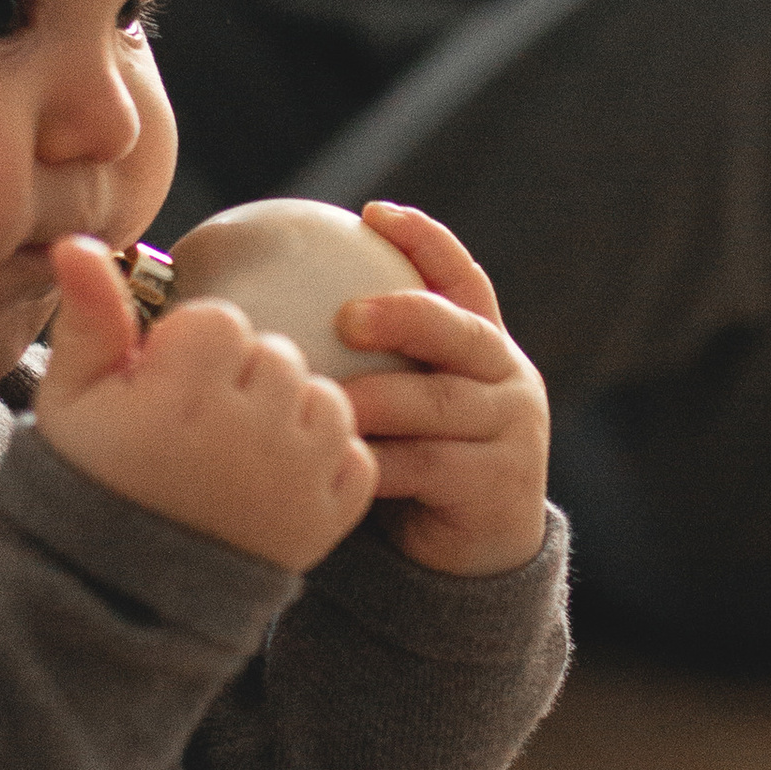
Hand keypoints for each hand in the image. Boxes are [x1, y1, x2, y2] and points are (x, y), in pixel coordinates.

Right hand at [36, 238, 376, 574]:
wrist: (123, 593)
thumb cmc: (95, 482)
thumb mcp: (72, 400)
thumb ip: (90, 317)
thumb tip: (79, 241)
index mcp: (181, 394)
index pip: (221, 324)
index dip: (192, 348)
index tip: (167, 385)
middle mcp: (247, 430)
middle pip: (276, 356)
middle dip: (243, 377)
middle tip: (201, 423)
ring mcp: (294, 477)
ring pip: (324, 400)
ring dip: (290, 414)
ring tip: (239, 450)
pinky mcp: (327, 519)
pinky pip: (353, 456)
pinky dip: (325, 463)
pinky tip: (276, 480)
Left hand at [332, 203, 550, 576]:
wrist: (473, 555)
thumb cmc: (414, 464)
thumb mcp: (400, 403)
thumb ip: (364, 361)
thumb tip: (259, 310)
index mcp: (484, 348)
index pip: (463, 279)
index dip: (426, 242)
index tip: (376, 214)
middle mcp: (507, 379)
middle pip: (461, 331)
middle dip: (405, 314)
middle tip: (347, 317)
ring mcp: (511, 432)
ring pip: (440, 403)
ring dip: (380, 400)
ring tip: (331, 399)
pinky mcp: (499, 486)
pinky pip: (430, 468)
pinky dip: (382, 461)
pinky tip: (340, 457)